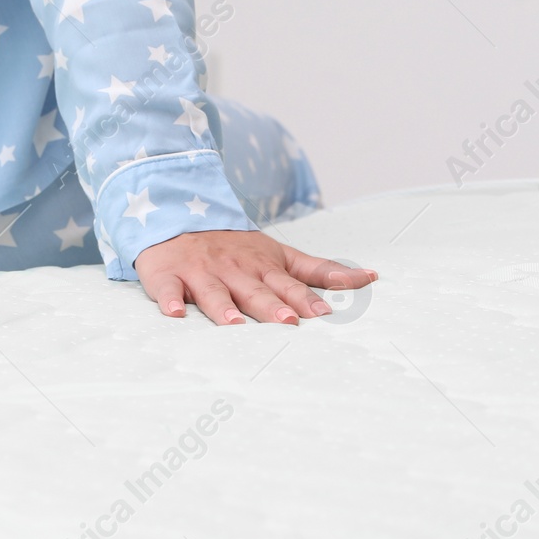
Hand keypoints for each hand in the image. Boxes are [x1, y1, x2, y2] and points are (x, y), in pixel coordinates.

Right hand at [135, 230, 376, 324]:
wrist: (177, 215)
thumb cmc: (232, 246)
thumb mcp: (278, 253)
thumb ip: (320, 269)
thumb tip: (370, 277)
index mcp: (261, 266)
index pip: (287, 285)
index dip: (304, 299)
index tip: (321, 313)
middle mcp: (233, 270)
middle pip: (253, 291)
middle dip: (270, 306)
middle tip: (286, 322)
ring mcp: (200, 272)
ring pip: (213, 292)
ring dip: (223, 307)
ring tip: (234, 323)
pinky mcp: (167, 274)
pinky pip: (167, 289)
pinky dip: (169, 300)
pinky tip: (174, 312)